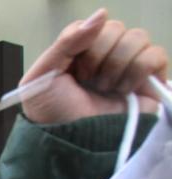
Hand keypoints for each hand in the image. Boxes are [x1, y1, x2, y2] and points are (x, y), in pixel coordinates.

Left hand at [22, 9, 167, 123]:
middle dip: (99, 57)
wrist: (73, 144)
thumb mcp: (42, 77)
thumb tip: (102, 13)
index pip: (91, 25)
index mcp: (78, 52)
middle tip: (90, 82)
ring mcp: (127, 66)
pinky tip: (125, 90)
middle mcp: (104, 55)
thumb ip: (65, 42)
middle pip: (114, 28)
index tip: (74, 70)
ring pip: (137, 37)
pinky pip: (156, 54)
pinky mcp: (148, 80)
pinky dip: (139, 70)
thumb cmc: (52, 115)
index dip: (83, 45)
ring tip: (106, 89)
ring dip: (118, 65)